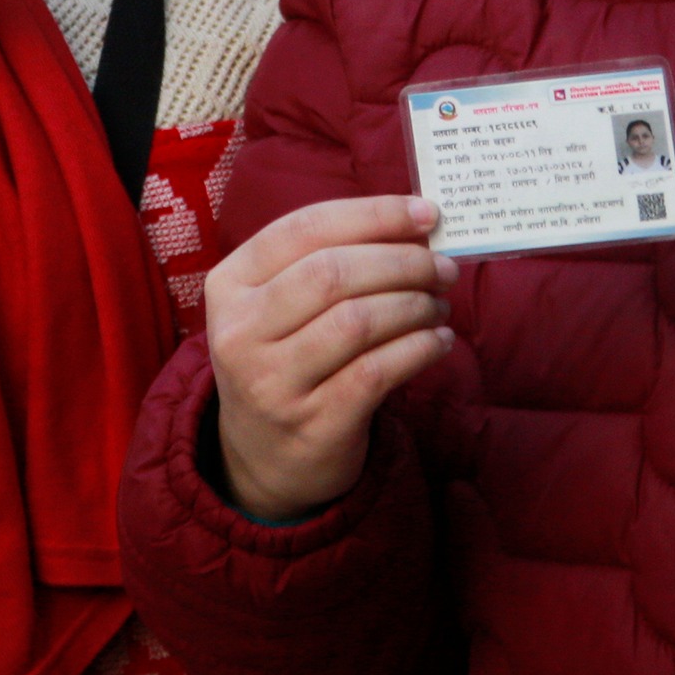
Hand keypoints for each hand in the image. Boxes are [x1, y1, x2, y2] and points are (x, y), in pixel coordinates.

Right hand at [202, 194, 457, 520]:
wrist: (263, 460)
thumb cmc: (287, 359)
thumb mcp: (280, 305)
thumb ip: (330, 259)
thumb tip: (416, 224)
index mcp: (231, 284)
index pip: (305, 228)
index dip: (373, 214)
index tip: (425, 214)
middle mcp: (240, 332)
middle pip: (332, 273)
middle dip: (402, 262)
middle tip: (443, 268)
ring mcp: (272, 383)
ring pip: (357, 322)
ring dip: (414, 306)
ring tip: (439, 305)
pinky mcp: (311, 425)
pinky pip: (377, 372)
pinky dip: (419, 349)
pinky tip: (438, 341)